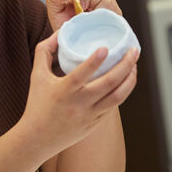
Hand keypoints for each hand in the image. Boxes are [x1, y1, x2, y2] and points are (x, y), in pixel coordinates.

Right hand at [18, 31, 137, 156]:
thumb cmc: (37, 104)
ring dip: (130, 79)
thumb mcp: (37, 75)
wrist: (38, 139)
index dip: (95, 61)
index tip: (106, 48)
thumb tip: (59, 33)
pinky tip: (127, 80)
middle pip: (108, 83)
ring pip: (117, 96)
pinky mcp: (96, 123)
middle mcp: (79, 103)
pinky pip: (114, 105)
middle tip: (133, 51)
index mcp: (64, 90)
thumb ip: (45, 51)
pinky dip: (123, 91)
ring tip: (134, 65)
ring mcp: (90, 115)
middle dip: (125, 65)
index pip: (81, 74)